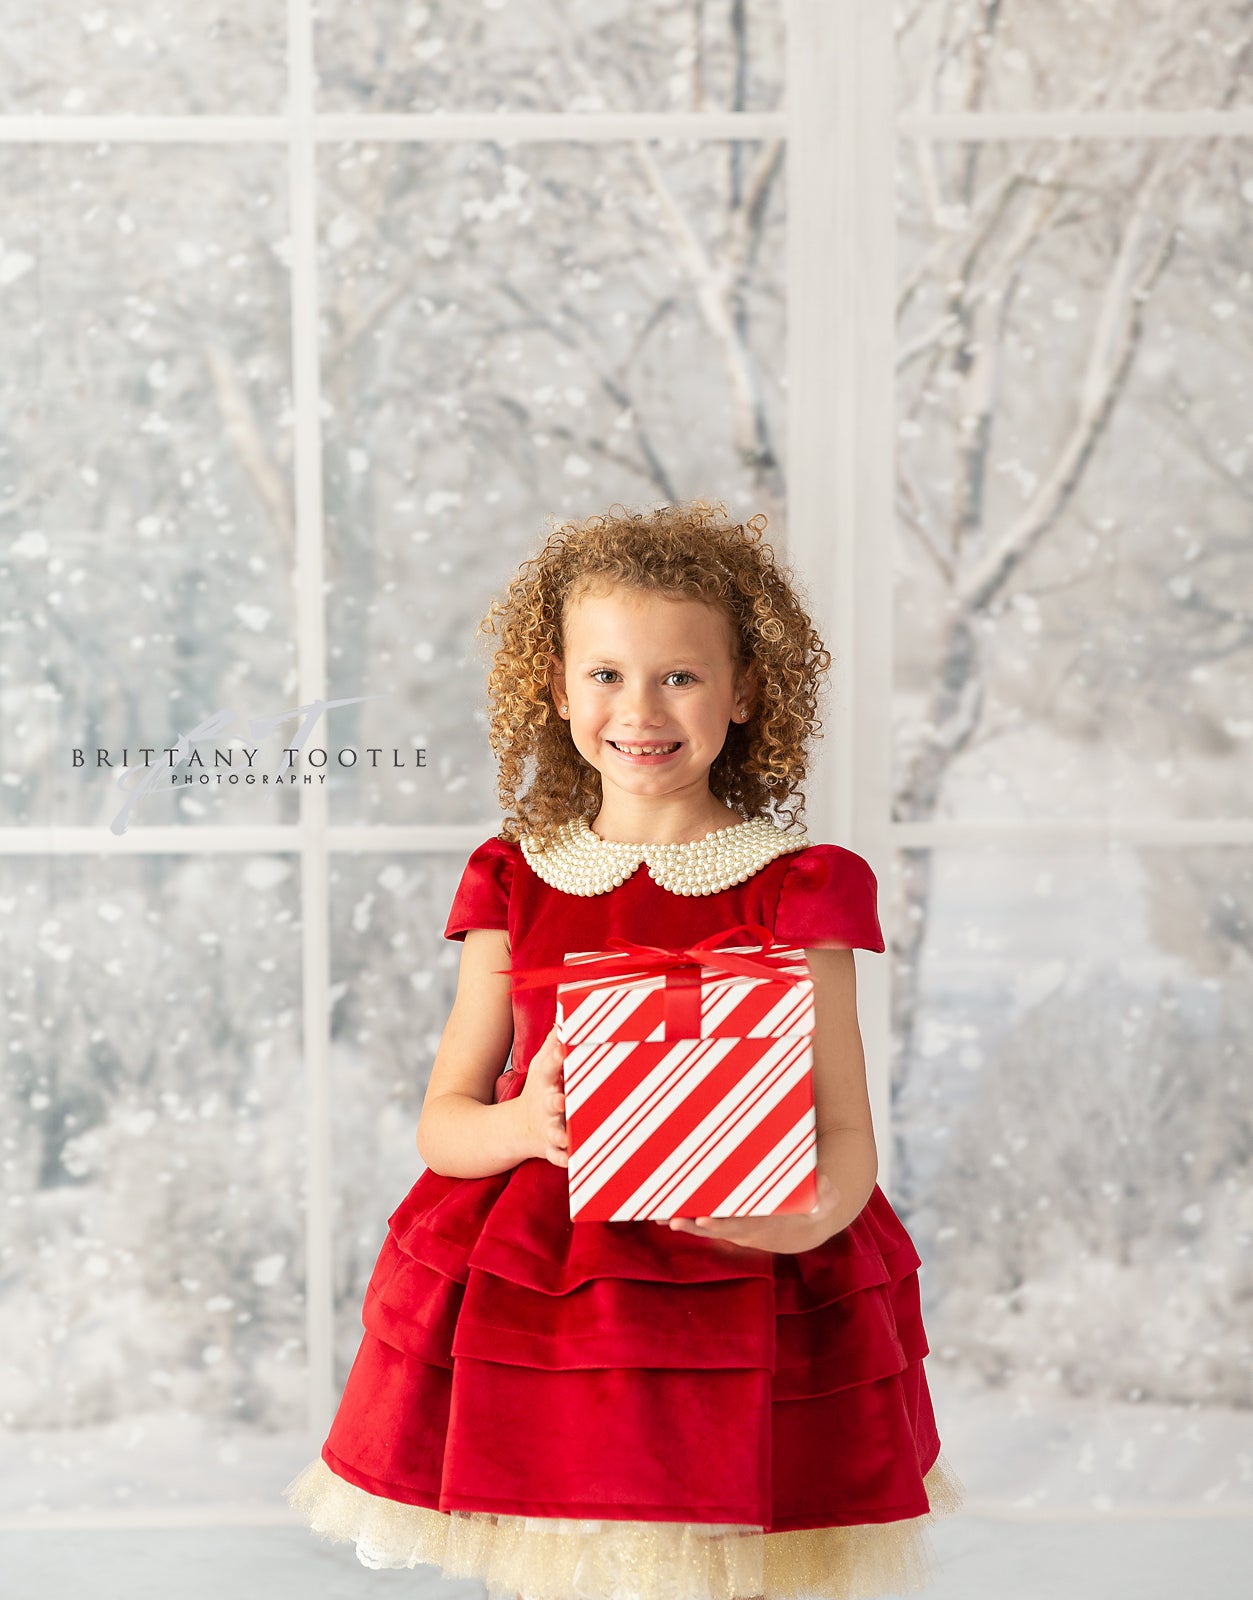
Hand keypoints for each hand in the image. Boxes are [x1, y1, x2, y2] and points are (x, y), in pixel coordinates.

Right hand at [517, 1022, 568, 1168]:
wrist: (514, 1130)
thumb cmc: (538, 1092)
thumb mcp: (543, 1066)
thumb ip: (555, 1042)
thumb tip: (567, 1011)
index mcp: (545, 1083)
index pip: (549, 1067)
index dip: (555, 1058)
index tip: (562, 1049)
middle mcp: (545, 1106)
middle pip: (550, 1101)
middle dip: (556, 1100)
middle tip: (561, 1098)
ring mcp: (546, 1128)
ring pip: (554, 1132)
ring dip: (560, 1134)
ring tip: (566, 1135)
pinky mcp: (550, 1149)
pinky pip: (558, 1157)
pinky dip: (564, 1160)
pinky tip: (573, 1162)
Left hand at [660, 1174, 841, 1253]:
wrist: (804, 1229)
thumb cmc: (813, 1207)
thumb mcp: (825, 1199)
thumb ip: (825, 1193)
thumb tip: (825, 1187)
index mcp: (766, 1226)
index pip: (740, 1226)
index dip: (722, 1224)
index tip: (703, 1219)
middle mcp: (746, 1232)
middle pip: (716, 1230)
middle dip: (693, 1225)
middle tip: (672, 1220)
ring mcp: (735, 1231)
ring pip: (706, 1228)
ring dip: (684, 1223)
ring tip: (659, 1218)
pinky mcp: (728, 1226)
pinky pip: (704, 1223)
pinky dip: (686, 1219)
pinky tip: (664, 1214)